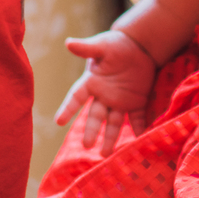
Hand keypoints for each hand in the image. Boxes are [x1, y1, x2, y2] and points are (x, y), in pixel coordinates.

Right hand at [54, 30, 157, 154]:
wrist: (139, 45)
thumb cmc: (117, 44)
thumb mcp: (101, 45)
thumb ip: (87, 48)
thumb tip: (68, 42)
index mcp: (92, 82)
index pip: (76, 97)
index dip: (68, 109)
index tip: (59, 121)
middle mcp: (103, 96)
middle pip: (95, 116)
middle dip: (92, 130)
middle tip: (88, 146)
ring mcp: (120, 100)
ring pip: (113, 122)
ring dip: (111, 138)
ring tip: (105, 154)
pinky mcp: (136, 101)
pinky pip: (137, 118)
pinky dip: (139, 128)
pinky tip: (138, 140)